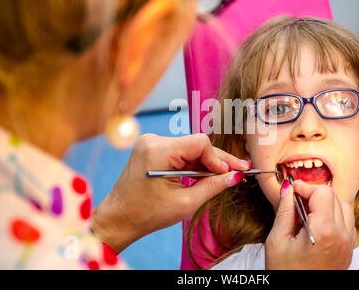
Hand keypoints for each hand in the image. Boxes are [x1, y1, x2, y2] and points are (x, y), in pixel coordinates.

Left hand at [91, 133, 248, 252]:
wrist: (119, 218)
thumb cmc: (147, 214)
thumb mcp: (185, 202)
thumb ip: (213, 186)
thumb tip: (236, 176)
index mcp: (158, 151)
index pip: (200, 143)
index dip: (218, 158)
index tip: (231, 173)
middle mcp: (153, 141)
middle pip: (196, 144)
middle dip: (217, 160)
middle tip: (239, 171)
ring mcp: (151, 143)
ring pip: (190, 148)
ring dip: (207, 163)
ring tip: (225, 176)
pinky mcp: (152, 149)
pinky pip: (180, 152)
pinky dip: (194, 164)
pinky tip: (208, 174)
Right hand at [265, 180, 355, 269]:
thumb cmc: (286, 272)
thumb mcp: (277, 240)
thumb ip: (285, 210)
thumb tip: (288, 189)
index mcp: (325, 231)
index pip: (322, 193)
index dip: (305, 187)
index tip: (293, 189)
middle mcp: (342, 236)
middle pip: (335, 197)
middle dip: (315, 194)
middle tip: (297, 201)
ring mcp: (347, 245)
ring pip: (345, 208)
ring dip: (327, 204)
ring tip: (308, 213)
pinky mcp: (348, 251)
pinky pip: (348, 223)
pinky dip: (335, 217)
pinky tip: (317, 224)